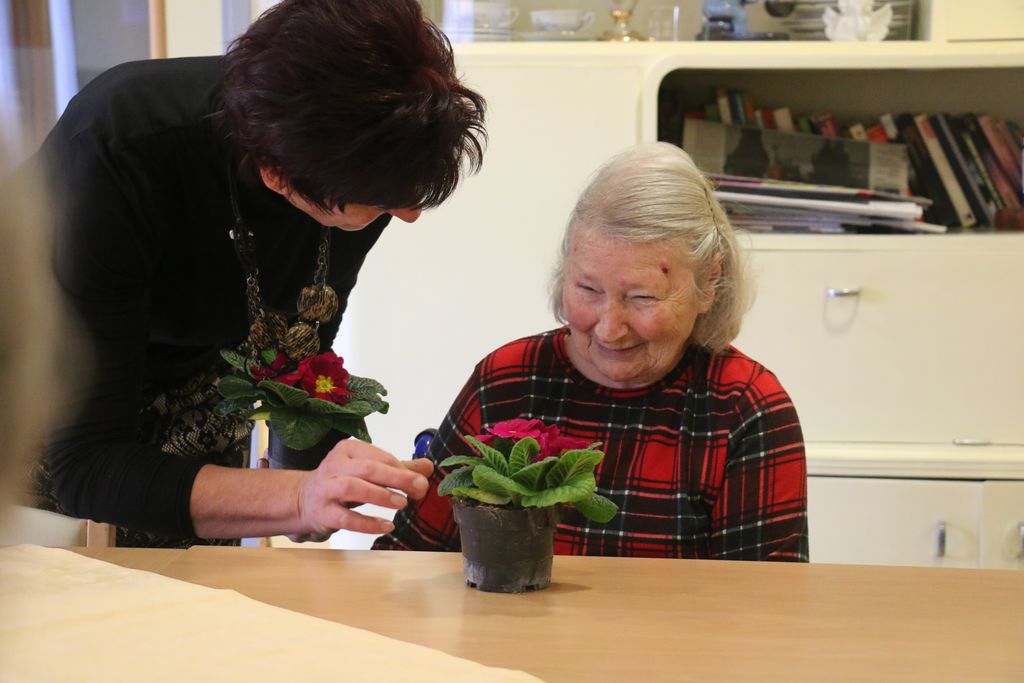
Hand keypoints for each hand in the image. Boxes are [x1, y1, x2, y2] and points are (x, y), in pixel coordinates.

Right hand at [291, 440, 430, 540]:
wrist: (302, 500)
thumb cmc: (341, 482)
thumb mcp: (368, 471)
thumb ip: (398, 468)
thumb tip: (428, 467)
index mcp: (348, 449)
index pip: (379, 456)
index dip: (402, 468)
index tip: (420, 480)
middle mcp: (334, 465)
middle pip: (368, 468)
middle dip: (397, 478)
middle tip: (419, 489)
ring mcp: (325, 488)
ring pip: (353, 487)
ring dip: (381, 495)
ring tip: (402, 504)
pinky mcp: (322, 512)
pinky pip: (345, 517)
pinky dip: (367, 522)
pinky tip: (386, 526)